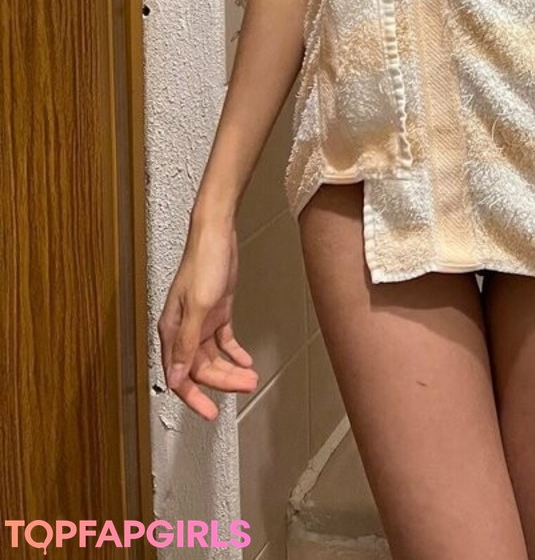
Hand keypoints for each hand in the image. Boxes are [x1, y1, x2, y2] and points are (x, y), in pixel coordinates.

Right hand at [157, 218, 258, 419]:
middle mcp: (183, 328)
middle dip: (223, 381)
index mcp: (172, 330)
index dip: (194, 398)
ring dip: (231, 369)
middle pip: (200, 368)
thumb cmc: (203, 262)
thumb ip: (187, 344)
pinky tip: (244, 360)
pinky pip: (222, 340)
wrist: (217, 233)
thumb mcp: (198, 306)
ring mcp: (199, 320)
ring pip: (213, 356)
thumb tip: (177, 377)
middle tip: (246, 387)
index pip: (179, 375)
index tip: (209, 413)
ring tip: (250, 377)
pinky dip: (233, 352)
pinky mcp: (215, 311)